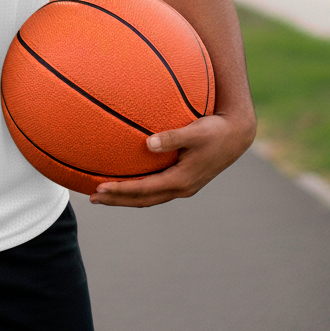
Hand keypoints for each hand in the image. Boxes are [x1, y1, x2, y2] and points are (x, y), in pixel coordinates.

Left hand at [89, 112, 255, 207]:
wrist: (237, 135)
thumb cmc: (215, 130)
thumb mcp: (195, 131)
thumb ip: (172, 137)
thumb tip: (148, 143)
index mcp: (181, 180)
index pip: (144, 189)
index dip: (121, 190)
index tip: (99, 188)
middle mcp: (181, 188)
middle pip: (143, 200)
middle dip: (117, 200)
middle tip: (92, 198)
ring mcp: (183, 186)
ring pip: (148, 198)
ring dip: (126, 198)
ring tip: (103, 195)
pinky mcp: (184, 180)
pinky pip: (155, 190)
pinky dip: (138, 191)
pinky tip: (127, 183)